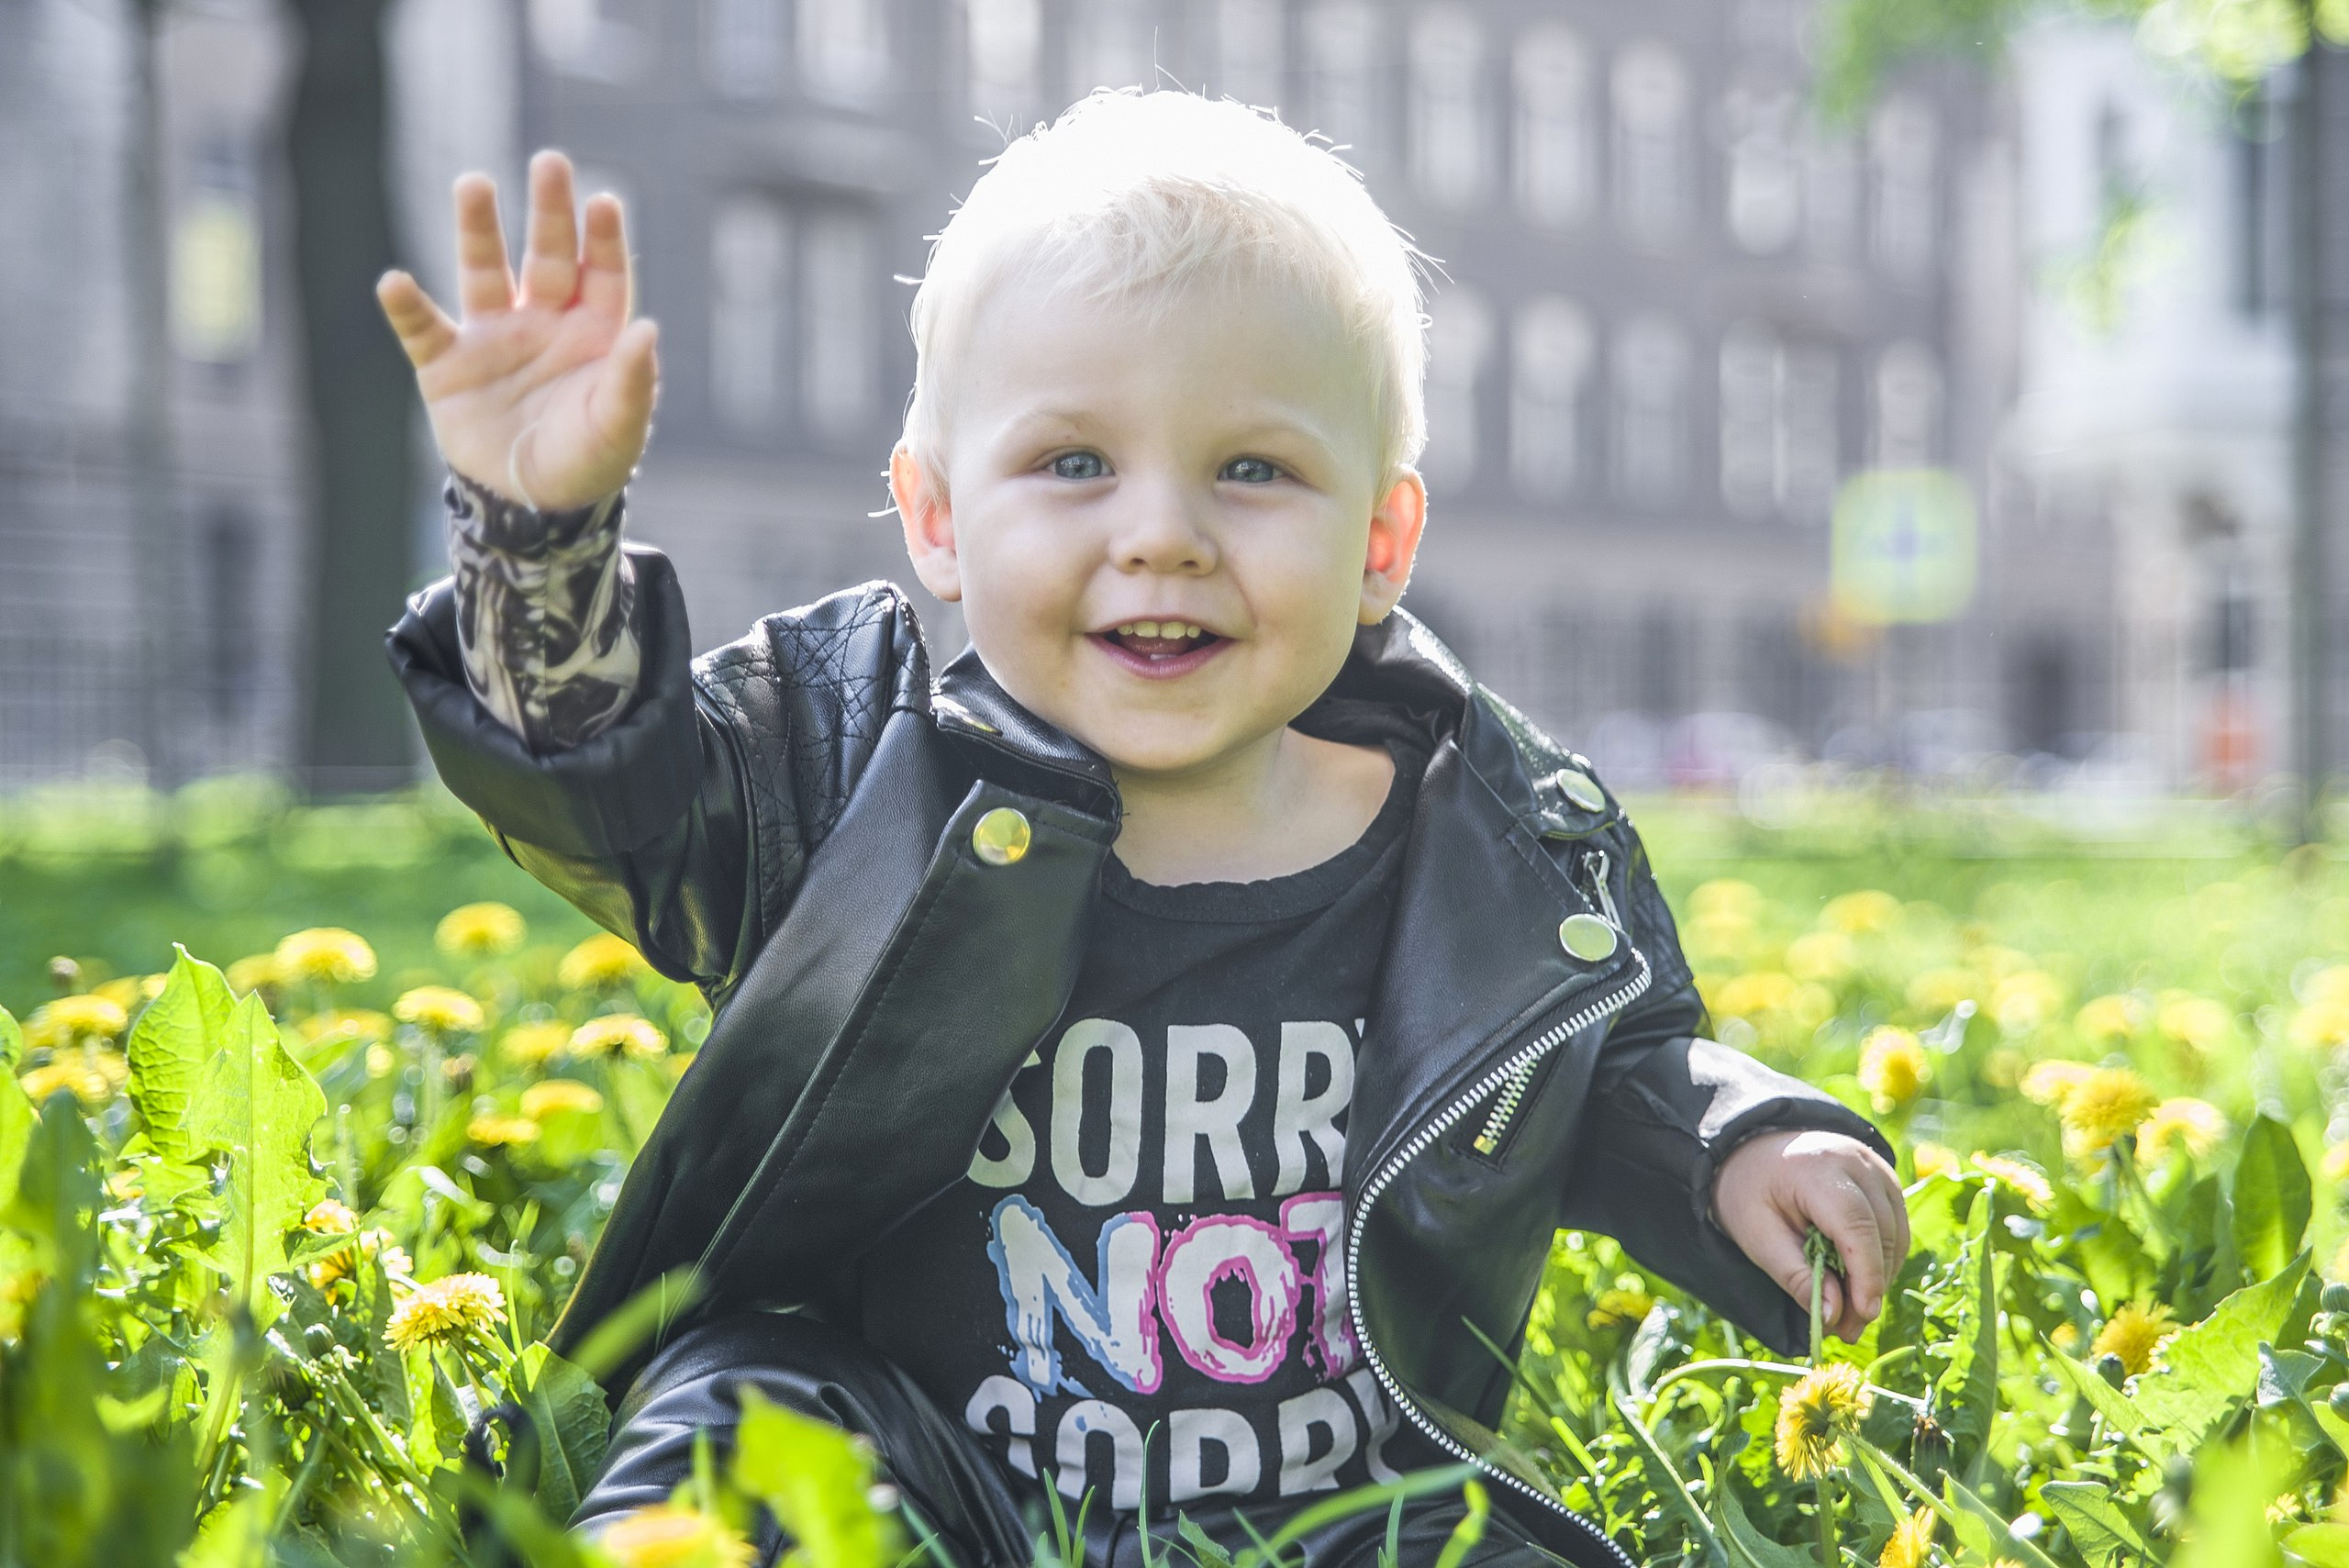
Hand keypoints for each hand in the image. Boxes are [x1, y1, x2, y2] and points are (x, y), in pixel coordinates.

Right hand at [375, 149, 657, 512]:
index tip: (603, 201)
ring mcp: (494, 338)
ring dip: (479, 230)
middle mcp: (543, 322)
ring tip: (474, 183)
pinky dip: (407, 307)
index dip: (601, 237)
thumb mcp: (619, 427)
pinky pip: (423, 329)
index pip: (600, 272)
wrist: (530, 506)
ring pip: (485, 271)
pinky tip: (395, 282)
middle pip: (547, 255)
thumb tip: (648, 329)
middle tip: (550, 161)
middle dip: (549, 210)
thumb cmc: (587, 462)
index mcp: (593, 333)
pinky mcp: (447, 365)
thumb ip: (633, 379)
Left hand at [1711, 1129, 1908, 1341]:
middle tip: (1848, 1328)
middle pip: (1881, 1232)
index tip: (1863, 1315)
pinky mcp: (1884, 1178)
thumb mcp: (1757, 1239)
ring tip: (1850, 1312)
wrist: (1752, 1152)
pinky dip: (1882, 1257)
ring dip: (1880, 1276)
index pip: (1856, 1225)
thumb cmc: (1750, 1194)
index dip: (1865, 1274)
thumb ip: (1795, 1277)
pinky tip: (1858, 1281)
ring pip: (1895, 1233)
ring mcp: (1875, 1166)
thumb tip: (1832, 1316)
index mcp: (1817, 1168)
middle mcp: (1856, 1161)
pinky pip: (1896, 1225)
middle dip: (1870, 1285)